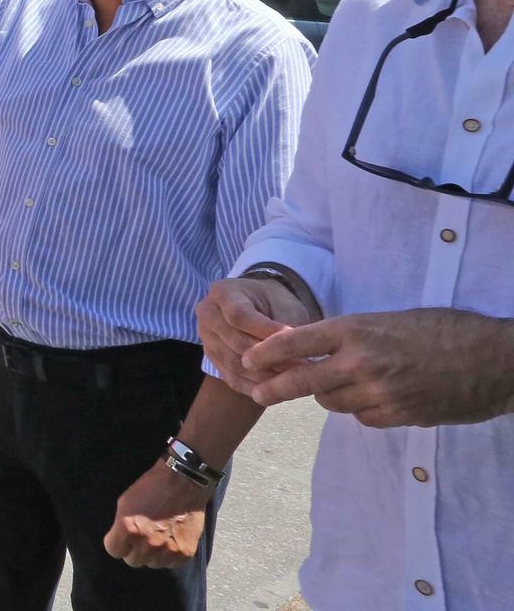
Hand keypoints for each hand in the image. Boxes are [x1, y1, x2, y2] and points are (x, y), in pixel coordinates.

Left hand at [103, 459, 209, 568]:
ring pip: (151, 564)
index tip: (122, 537)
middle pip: (132, 561)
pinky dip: (169, 555)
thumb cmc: (151, 487)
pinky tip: (170, 539)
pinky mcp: (184, 553)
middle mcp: (147, 543)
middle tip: (141, 536)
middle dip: (133, 549)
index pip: (114, 551)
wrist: (184, 483)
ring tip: (157, 536)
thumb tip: (119, 541)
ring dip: (151, 554)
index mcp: (129, 529)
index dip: (117, 542)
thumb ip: (120, 526)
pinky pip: (170, 564)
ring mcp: (167, 550)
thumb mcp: (125, 502)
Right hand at [194, 277, 311, 394]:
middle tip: (299, 369)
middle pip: (234, 343)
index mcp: (222, 293)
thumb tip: (295, 354)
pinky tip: (277, 389)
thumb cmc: (275, 303)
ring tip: (292, 381)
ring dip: (263, 376)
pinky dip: (255, 387)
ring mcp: (206, 339)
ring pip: (232, 364)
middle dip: (267, 358)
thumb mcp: (283, 304)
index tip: (293, 340)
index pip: (239, 316)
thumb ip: (284, 326)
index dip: (265, 331)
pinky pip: (231, 379)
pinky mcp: (213, 360)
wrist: (261, 308)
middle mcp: (207, 315)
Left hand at [244, 308, 513, 427]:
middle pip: (303, 380)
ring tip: (337, 384)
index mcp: (357, 329)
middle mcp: (362, 361)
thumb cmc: (444, 330)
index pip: (297, 342)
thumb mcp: (390, 320)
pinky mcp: (398, 416)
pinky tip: (373, 397)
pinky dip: (360, 409)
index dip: (267, 352)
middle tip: (256, 392)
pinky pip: (362, 417)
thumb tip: (316, 348)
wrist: (494, 360)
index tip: (248, 359)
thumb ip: (352, 335)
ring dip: (327, 395)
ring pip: (332, 402)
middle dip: (274, 387)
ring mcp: (379, 392)